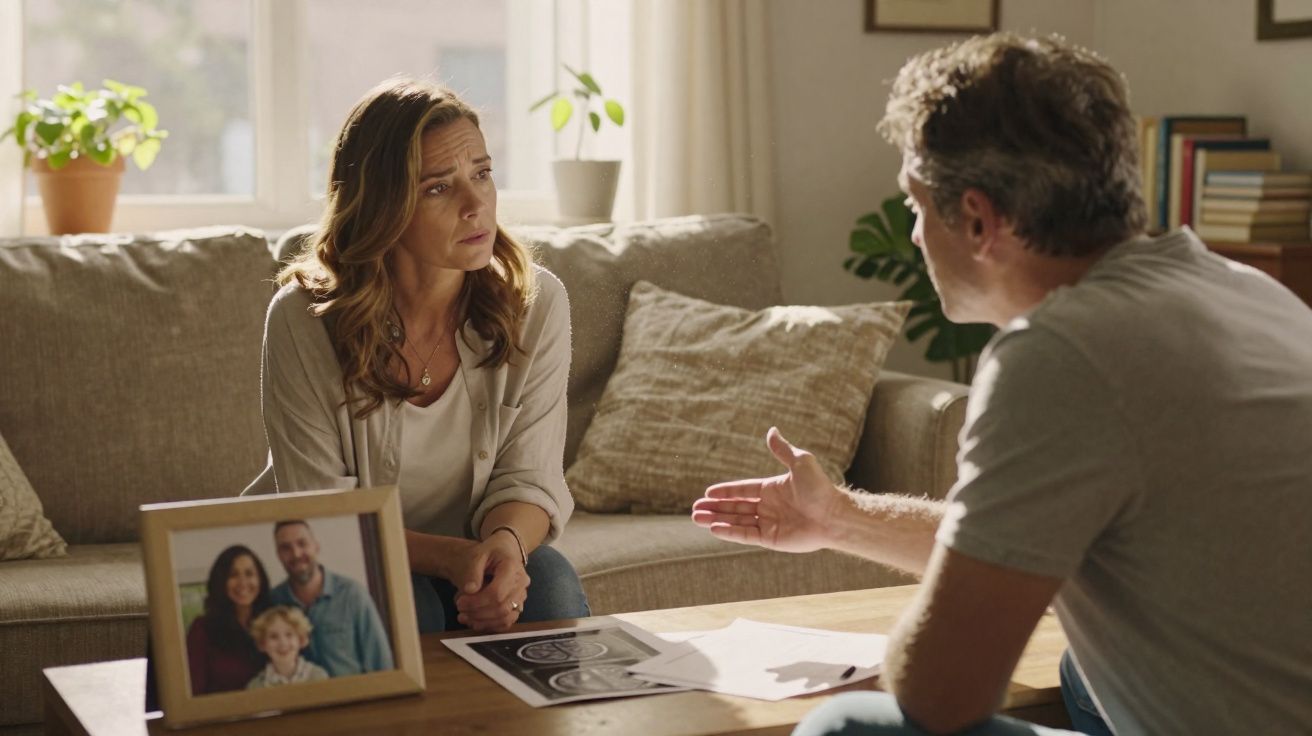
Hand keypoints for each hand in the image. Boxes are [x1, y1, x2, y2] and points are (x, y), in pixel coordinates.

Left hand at [451, 532, 529, 632]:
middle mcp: (521, 582)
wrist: (505, 550)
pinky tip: (475, 622)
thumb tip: (470, 590)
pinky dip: (491, 625)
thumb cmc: (491, 551)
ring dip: (483, 622)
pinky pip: (508, 621)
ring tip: (464, 617)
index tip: (460, 602)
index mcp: (512, 567)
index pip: (496, 593)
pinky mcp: (519, 604)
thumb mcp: (478, 555)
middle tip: (460, 610)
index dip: (476, 602)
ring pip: (505, 617)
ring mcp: (522, 595)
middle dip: (477, 613)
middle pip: (501, 607)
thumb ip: (473, 572)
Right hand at [690, 427, 845, 552]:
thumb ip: (782, 450)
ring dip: (717, 519)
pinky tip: (714, 528)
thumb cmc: (820, 488)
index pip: (742, 490)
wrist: (834, 515)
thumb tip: (772, 430)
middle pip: (735, 507)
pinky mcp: (771, 540)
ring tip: (697, 518)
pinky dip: (730, 532)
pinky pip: (746, 535)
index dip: (725, 491)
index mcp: (772, 489)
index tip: (707, 493)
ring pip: (737, 521)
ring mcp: (769, 524)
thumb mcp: (800, 462)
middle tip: (695, 509)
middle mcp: (769, 507)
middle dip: (715, 508)